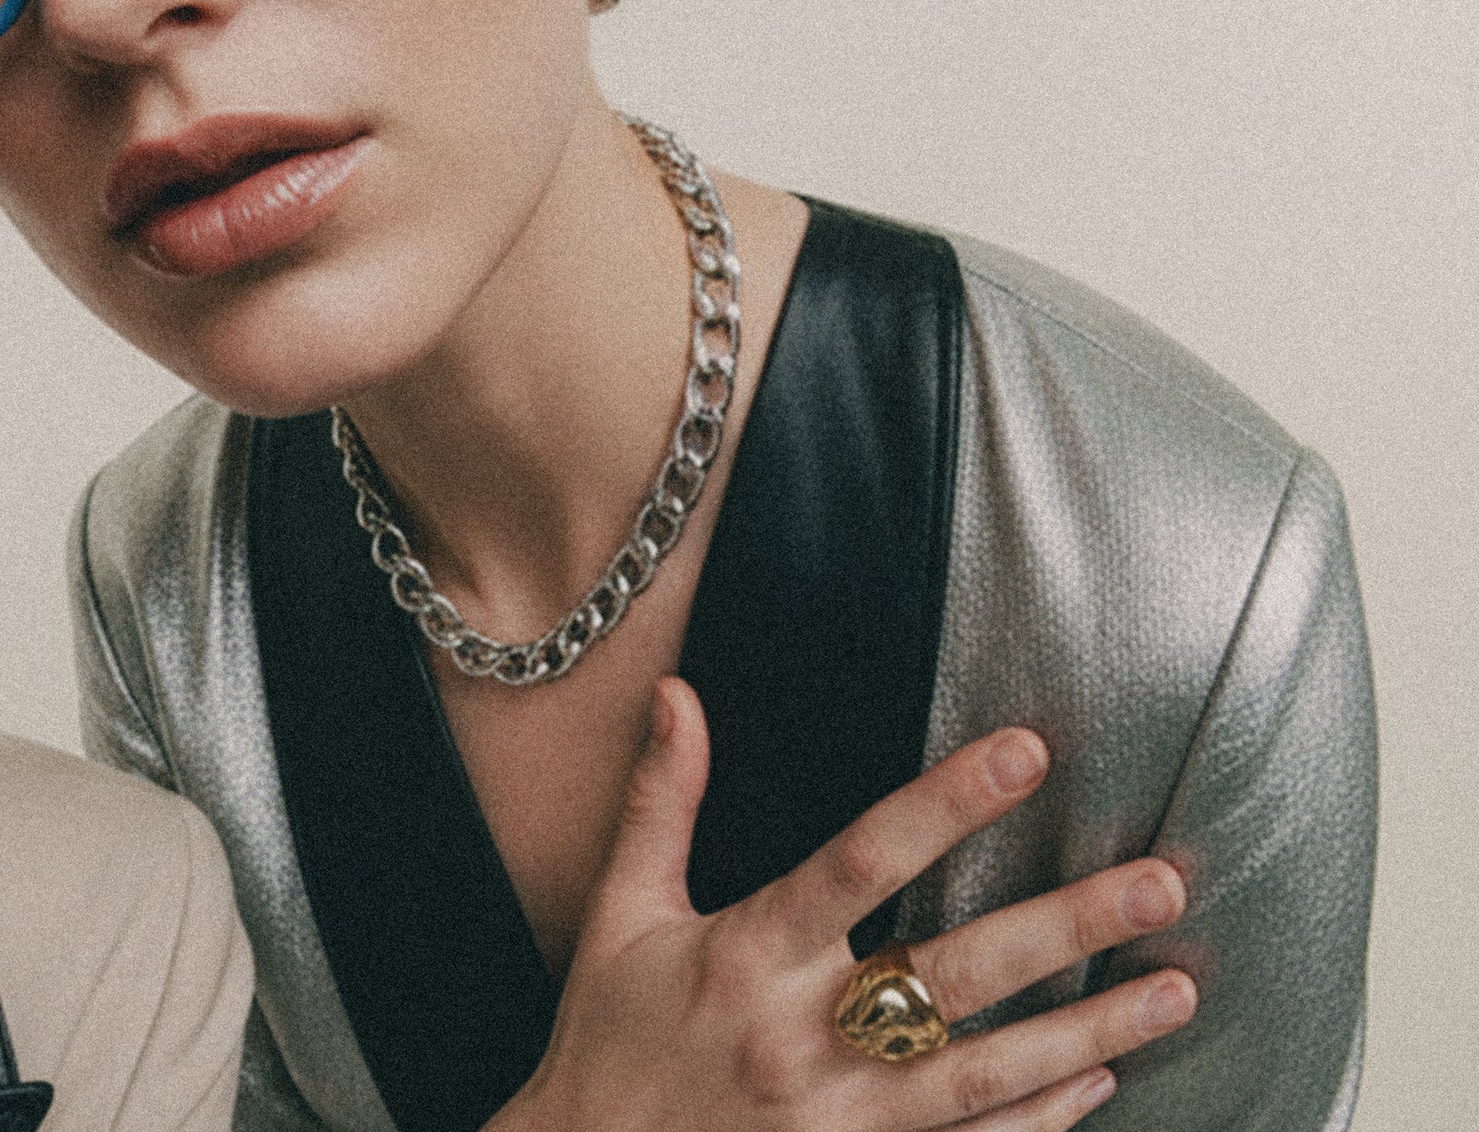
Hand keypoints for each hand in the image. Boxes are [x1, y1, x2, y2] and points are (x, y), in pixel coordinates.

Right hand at [496, 682, 1195, 1131]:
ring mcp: (839, 1116)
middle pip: (952, 973)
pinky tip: (1104, 1079)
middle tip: (1159, 885)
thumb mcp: (618, 915)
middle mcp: (800, 1036)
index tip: (1025, 752)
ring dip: (1089, 1031)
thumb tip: (677, 694)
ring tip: (1177, 990)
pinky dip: (1042, 1117)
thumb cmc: (606, 1038)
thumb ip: (661, 802)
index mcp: (744, 955)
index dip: (943, 805)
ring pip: (986, 1071)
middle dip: (1063, 926)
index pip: (859, 862)